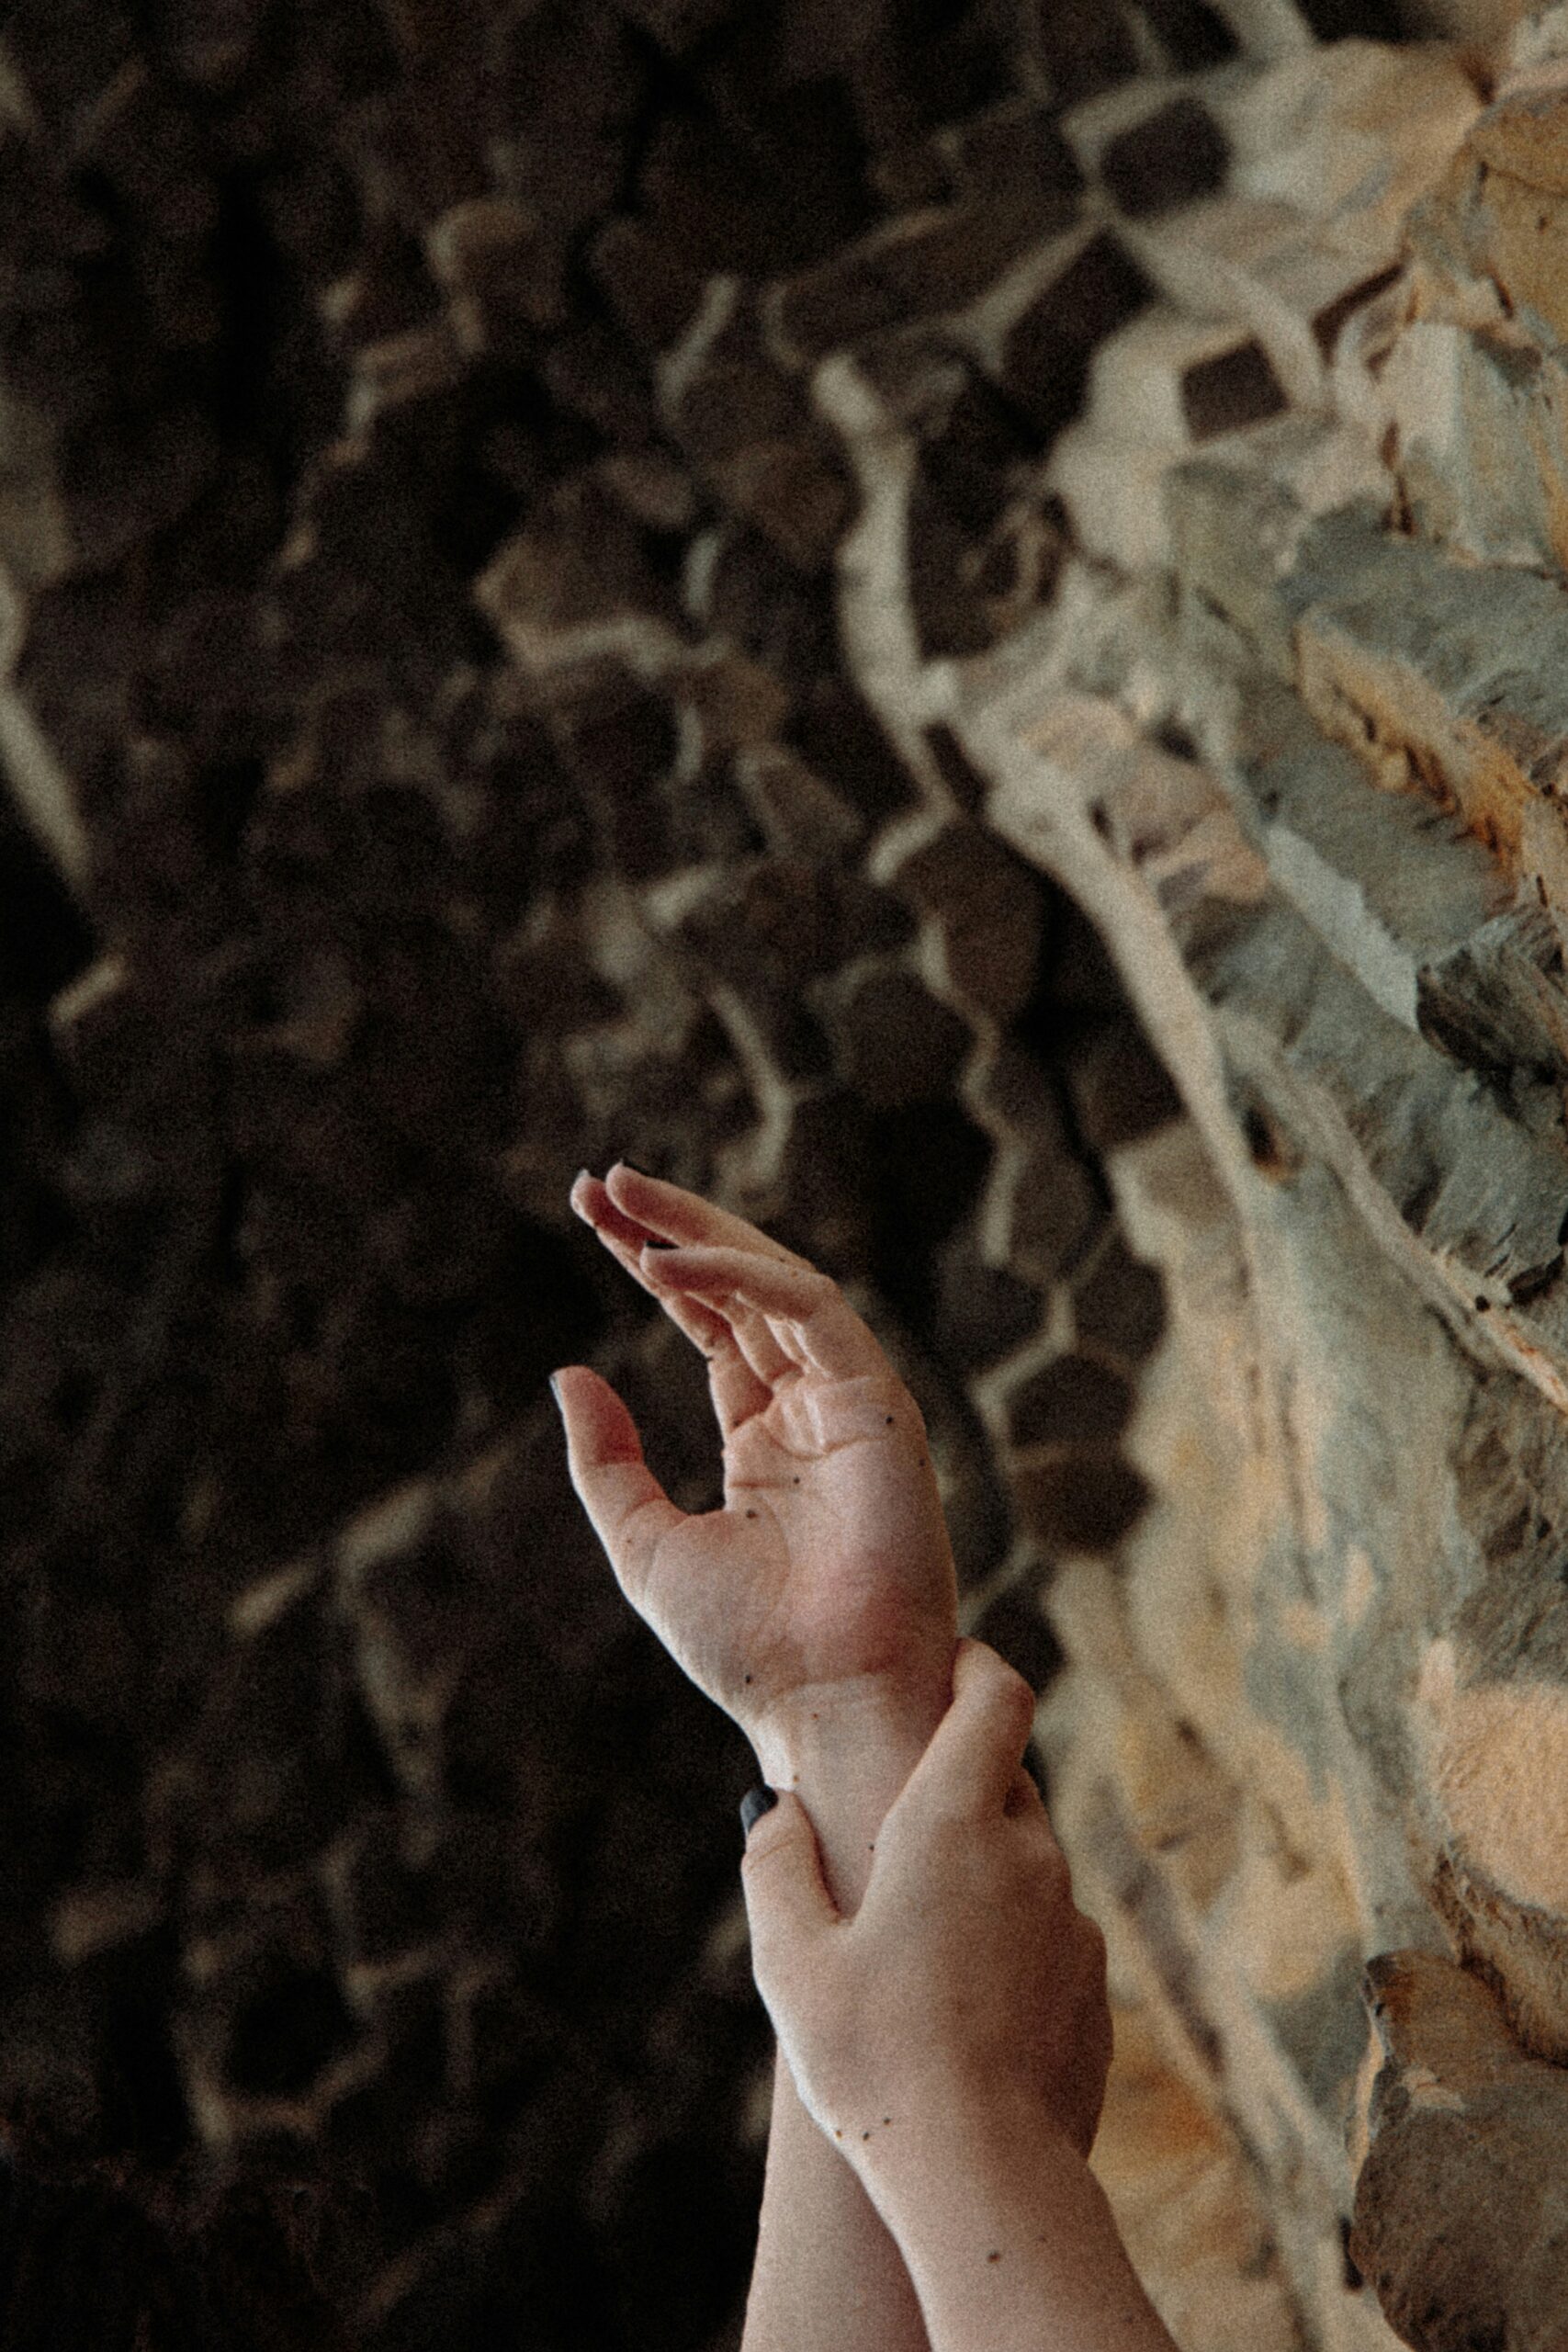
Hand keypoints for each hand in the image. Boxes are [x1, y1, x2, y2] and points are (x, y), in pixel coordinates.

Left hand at [553, 1163, 959, 1755]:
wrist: (821, 1704)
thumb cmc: (745, 1649)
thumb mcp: (645, 1542)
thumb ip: (607, 1459)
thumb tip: (568, 1371)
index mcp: (765, 1442)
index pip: (711, 1324)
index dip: (655, 1265)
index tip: (590, 1214)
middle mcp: (811, 1411)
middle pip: (741, 1290)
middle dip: (672, 1229)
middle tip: (599, 1181)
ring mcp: (849, 1404)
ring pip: (779, 1283)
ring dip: (701, 1234)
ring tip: (623, 1197)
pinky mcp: (879, 1405)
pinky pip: (814, 1313)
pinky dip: (743, 1279)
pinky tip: (665, 1265)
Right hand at [738, 1636, 1112, 2167]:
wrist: (984, 2177)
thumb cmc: (873, 2060)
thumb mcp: (789, 1962)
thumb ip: (775, 1865)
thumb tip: (774, 1810)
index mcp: (953, 1823)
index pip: (996, 1695)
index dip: (976, 1667)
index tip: (946, 1669)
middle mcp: (1029, 1855)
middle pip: (1008, 1774)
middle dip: (960, 1777)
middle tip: (897, 1818)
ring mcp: (1072, 1923)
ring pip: (1028, 1859)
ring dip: (982, 1868)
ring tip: (916, 1932)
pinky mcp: (1092, 1988)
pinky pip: (1049, 1934)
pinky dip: (1010, 1940)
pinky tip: (958, 2003)